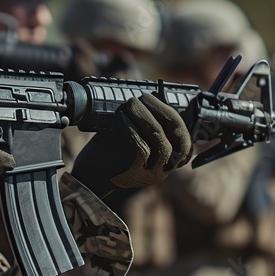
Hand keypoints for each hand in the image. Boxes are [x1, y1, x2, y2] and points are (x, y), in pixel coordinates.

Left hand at [72, 93, 192, 199]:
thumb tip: (158, 99)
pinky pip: (140, 143)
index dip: (176, 117)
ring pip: (158, 136)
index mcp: (167, 164)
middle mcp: (162, 170)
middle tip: (146, 97)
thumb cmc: (110, 156)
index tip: (161, 101)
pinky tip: (121, 115)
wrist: (89, 179)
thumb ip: (148, 129)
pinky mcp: (133, 169)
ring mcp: (150, 172)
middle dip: (162, 110)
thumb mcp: (134, 144)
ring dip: (144, 114)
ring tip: (131, 102)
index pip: (185, 138)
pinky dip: (131, 124)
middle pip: (176, 134)